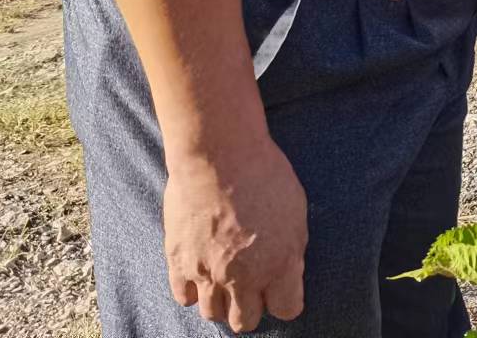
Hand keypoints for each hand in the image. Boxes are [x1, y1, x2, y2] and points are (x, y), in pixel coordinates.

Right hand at [163, 136, 308, 332]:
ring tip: (226, 279)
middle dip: (252, 306)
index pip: (287, 309)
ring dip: (222, 301)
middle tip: (252, 285)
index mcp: (280, 264)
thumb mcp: (297, 211)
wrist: (219, 155)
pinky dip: (194, 290)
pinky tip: (202, 272)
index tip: (281, 288)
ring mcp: (208, 273)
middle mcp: (244, 277)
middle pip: (246, 321)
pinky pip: (184, 297)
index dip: (285, 299)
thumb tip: (286, 271)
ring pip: (213, 314)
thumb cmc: (264, 174)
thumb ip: (292, 250)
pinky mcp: (179, 262)